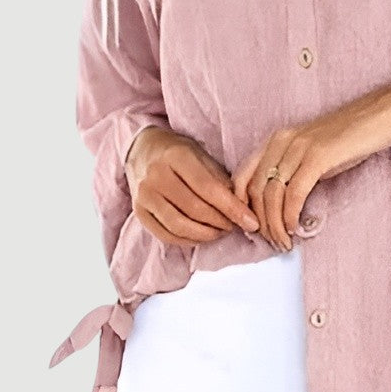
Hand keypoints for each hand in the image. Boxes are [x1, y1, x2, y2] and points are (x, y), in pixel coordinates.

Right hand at [125, 126, 260, 246]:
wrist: (143, 150)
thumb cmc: (180, 153)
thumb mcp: (202, 156)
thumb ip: (220, 180)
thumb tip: (243, 209)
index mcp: (176, 156)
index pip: (209, 189)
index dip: (233, 209)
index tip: (251, 223)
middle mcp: (156, 176)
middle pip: (195, 210)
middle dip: (221, 223)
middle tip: (236, 226)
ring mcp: (144, 195)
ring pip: (180, 226)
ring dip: (206, 234)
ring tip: (221, 231)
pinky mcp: (139, 212)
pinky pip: (166, 235)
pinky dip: (188, 241)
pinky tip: (202, 236)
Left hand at [231, 85, 390, 250]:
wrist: (381, 115)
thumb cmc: (350, 138)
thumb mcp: (312, 153)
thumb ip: (292, 171)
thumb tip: (279, 204)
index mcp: (276, 140)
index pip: (241, 177)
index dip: (241, 207)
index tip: (253, 228)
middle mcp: (281, 141)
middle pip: (254, 190)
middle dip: (260, 223)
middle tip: (272, 242)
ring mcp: (298, 147)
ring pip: (272, 195)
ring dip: (275, 225)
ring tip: (284, 243)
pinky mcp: (318, 156)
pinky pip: (294, 193)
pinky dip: (290, 216)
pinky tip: (294, 229)